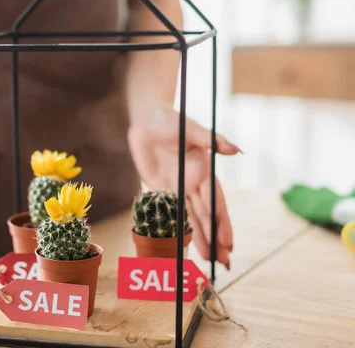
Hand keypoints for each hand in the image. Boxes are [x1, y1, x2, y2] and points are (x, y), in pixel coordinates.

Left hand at [128, 105, 240, 269]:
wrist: (146, 119)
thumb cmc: (171, 120)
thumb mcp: (192, 129)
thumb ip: (212, 140)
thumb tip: (235, 150)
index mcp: (204, 171)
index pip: (216, 203)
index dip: (222, 223)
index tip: (228, 243)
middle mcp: (193, 182)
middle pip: (207, 216)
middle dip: (216, 239)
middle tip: (225, 262)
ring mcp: (178, 187)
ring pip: (192, 219)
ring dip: (201, 238)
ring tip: (210, 259)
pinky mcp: (161, 188)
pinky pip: (171, 212)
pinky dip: (180, 227)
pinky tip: (185, 243)